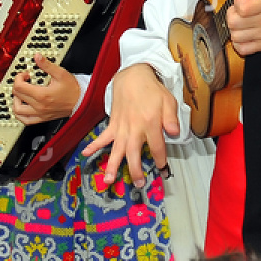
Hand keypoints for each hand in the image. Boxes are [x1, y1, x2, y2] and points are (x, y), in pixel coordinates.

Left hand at [10, 54, 80, 124]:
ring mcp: (40, 114)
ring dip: (15, 100)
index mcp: (42, 95)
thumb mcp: (60, 74)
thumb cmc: (73, 90)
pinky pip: (26, 120)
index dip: (19, 77)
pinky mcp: (42, 118)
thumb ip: (47, 65)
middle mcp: (39, 106)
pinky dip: (20, 115)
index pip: (19, 86)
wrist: (81, 102)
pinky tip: (22, 108)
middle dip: (18, 85)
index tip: (25, 75)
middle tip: (24, 81)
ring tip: (21, 94)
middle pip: (17, 96)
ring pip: (17, 110)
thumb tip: (37, 57)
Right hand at [82, 63, 179, 187]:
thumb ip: (171, 119)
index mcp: (150, 123)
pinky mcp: (113, 124)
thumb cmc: (153, 90)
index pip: (157, 147)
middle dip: (135, 170)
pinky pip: (103, 137)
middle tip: (138, 184)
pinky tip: (85, 154)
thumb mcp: (168, 101)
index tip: (162, 169)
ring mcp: (122, 128)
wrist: (133, 76)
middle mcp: (134, 129)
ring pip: (116, 149)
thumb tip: (175, 133)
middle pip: (134, 153)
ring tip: (108, 180)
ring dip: (112, 165)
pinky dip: (94, 145)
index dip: (160, 160)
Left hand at [226, 0, 260, 55]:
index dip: (238, 0)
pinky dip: (238, 43)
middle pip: (234, 22)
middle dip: (232, 13)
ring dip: (234, 28)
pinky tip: (242, 35)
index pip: (243, 7)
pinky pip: (243, 49)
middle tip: (238, 9)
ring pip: (235, 36)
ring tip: (240, 22)